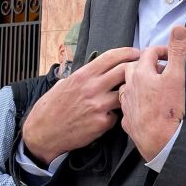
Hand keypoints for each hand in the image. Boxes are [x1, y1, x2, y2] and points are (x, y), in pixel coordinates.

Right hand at [22, 46, 140, 164]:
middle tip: (142, 71)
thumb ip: (84, 75)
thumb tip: (101, 67)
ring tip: (129, 96)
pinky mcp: (103, 123)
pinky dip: (115, 115)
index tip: (136, 52)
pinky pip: (118, 115)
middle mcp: (92, 88)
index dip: (127, 52)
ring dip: (128, 94)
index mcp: (83, 75)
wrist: (43, 133)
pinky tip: (107, 117)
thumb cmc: (52, 107)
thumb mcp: (65, 84)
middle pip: (125, 71)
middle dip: (136, 69)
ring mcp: (99, 106)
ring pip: (126, 93)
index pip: (111, 57)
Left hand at [119, 25, 185, 160]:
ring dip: (139, 82)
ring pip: (128, 85)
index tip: (171, 56)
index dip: (162, 51)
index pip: (149, 53)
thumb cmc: (167, 109)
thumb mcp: (177, 76)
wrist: (158, 140)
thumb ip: (177, 52)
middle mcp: (130, 86)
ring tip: (152, 86)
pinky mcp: (127, 119)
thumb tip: (179, 27)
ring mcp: (127, 103)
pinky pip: (128, 104)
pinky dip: (135, 100)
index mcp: (142, 73)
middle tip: (162, 70)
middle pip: (134, 67)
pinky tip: (144, 105)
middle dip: (147, 65)